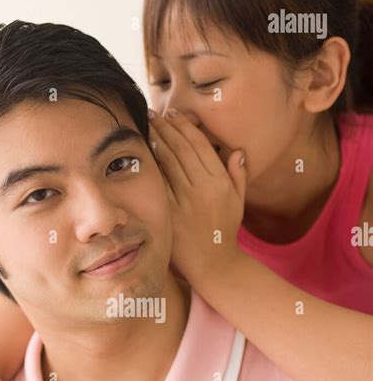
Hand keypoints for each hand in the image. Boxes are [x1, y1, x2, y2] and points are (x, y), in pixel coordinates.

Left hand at [148, 108, 245, 282]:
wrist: (213, 265)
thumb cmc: (223, 233)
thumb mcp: (237, 204)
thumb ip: (238, 177)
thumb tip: (237, 151)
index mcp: (220, 182)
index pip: (200, 145)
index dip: (185, 127)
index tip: (173, 115)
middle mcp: (204, 188)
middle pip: (181, 149)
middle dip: (166, 128)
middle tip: (153, 114)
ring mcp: (186, 201)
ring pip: (168, 162)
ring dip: (156, 140)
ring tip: (146, 126)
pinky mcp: (170, 213)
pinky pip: (158, 182)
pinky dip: (150, 164)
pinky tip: (142, 152)